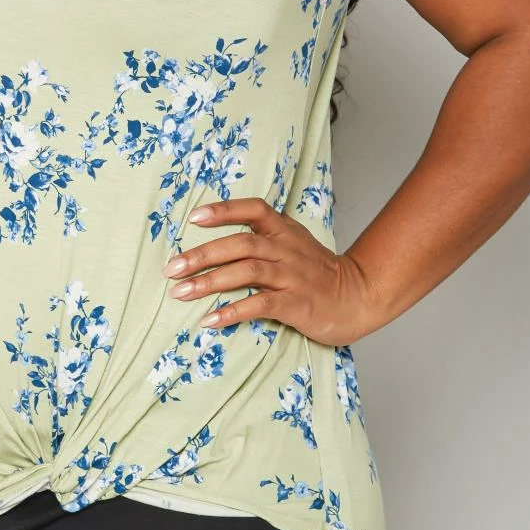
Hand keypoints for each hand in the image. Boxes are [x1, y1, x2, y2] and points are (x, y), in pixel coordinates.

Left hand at [161, 197, 381, 345]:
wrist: (358, 297)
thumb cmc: (316, 272)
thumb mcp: (293, 244)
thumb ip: (262, 237)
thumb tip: (214, 240)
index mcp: (284, 231)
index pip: (254, 209)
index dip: (224, 210)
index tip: (194, 217)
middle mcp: (286, 249)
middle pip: (241, 244)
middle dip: (202, 255)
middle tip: (171, 268)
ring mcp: (292, 276)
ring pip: (247, 272)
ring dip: (210, 282)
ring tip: (181, 293)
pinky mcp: (297, 304)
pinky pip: (260, 305)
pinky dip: (233, 312)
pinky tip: (210, 320)